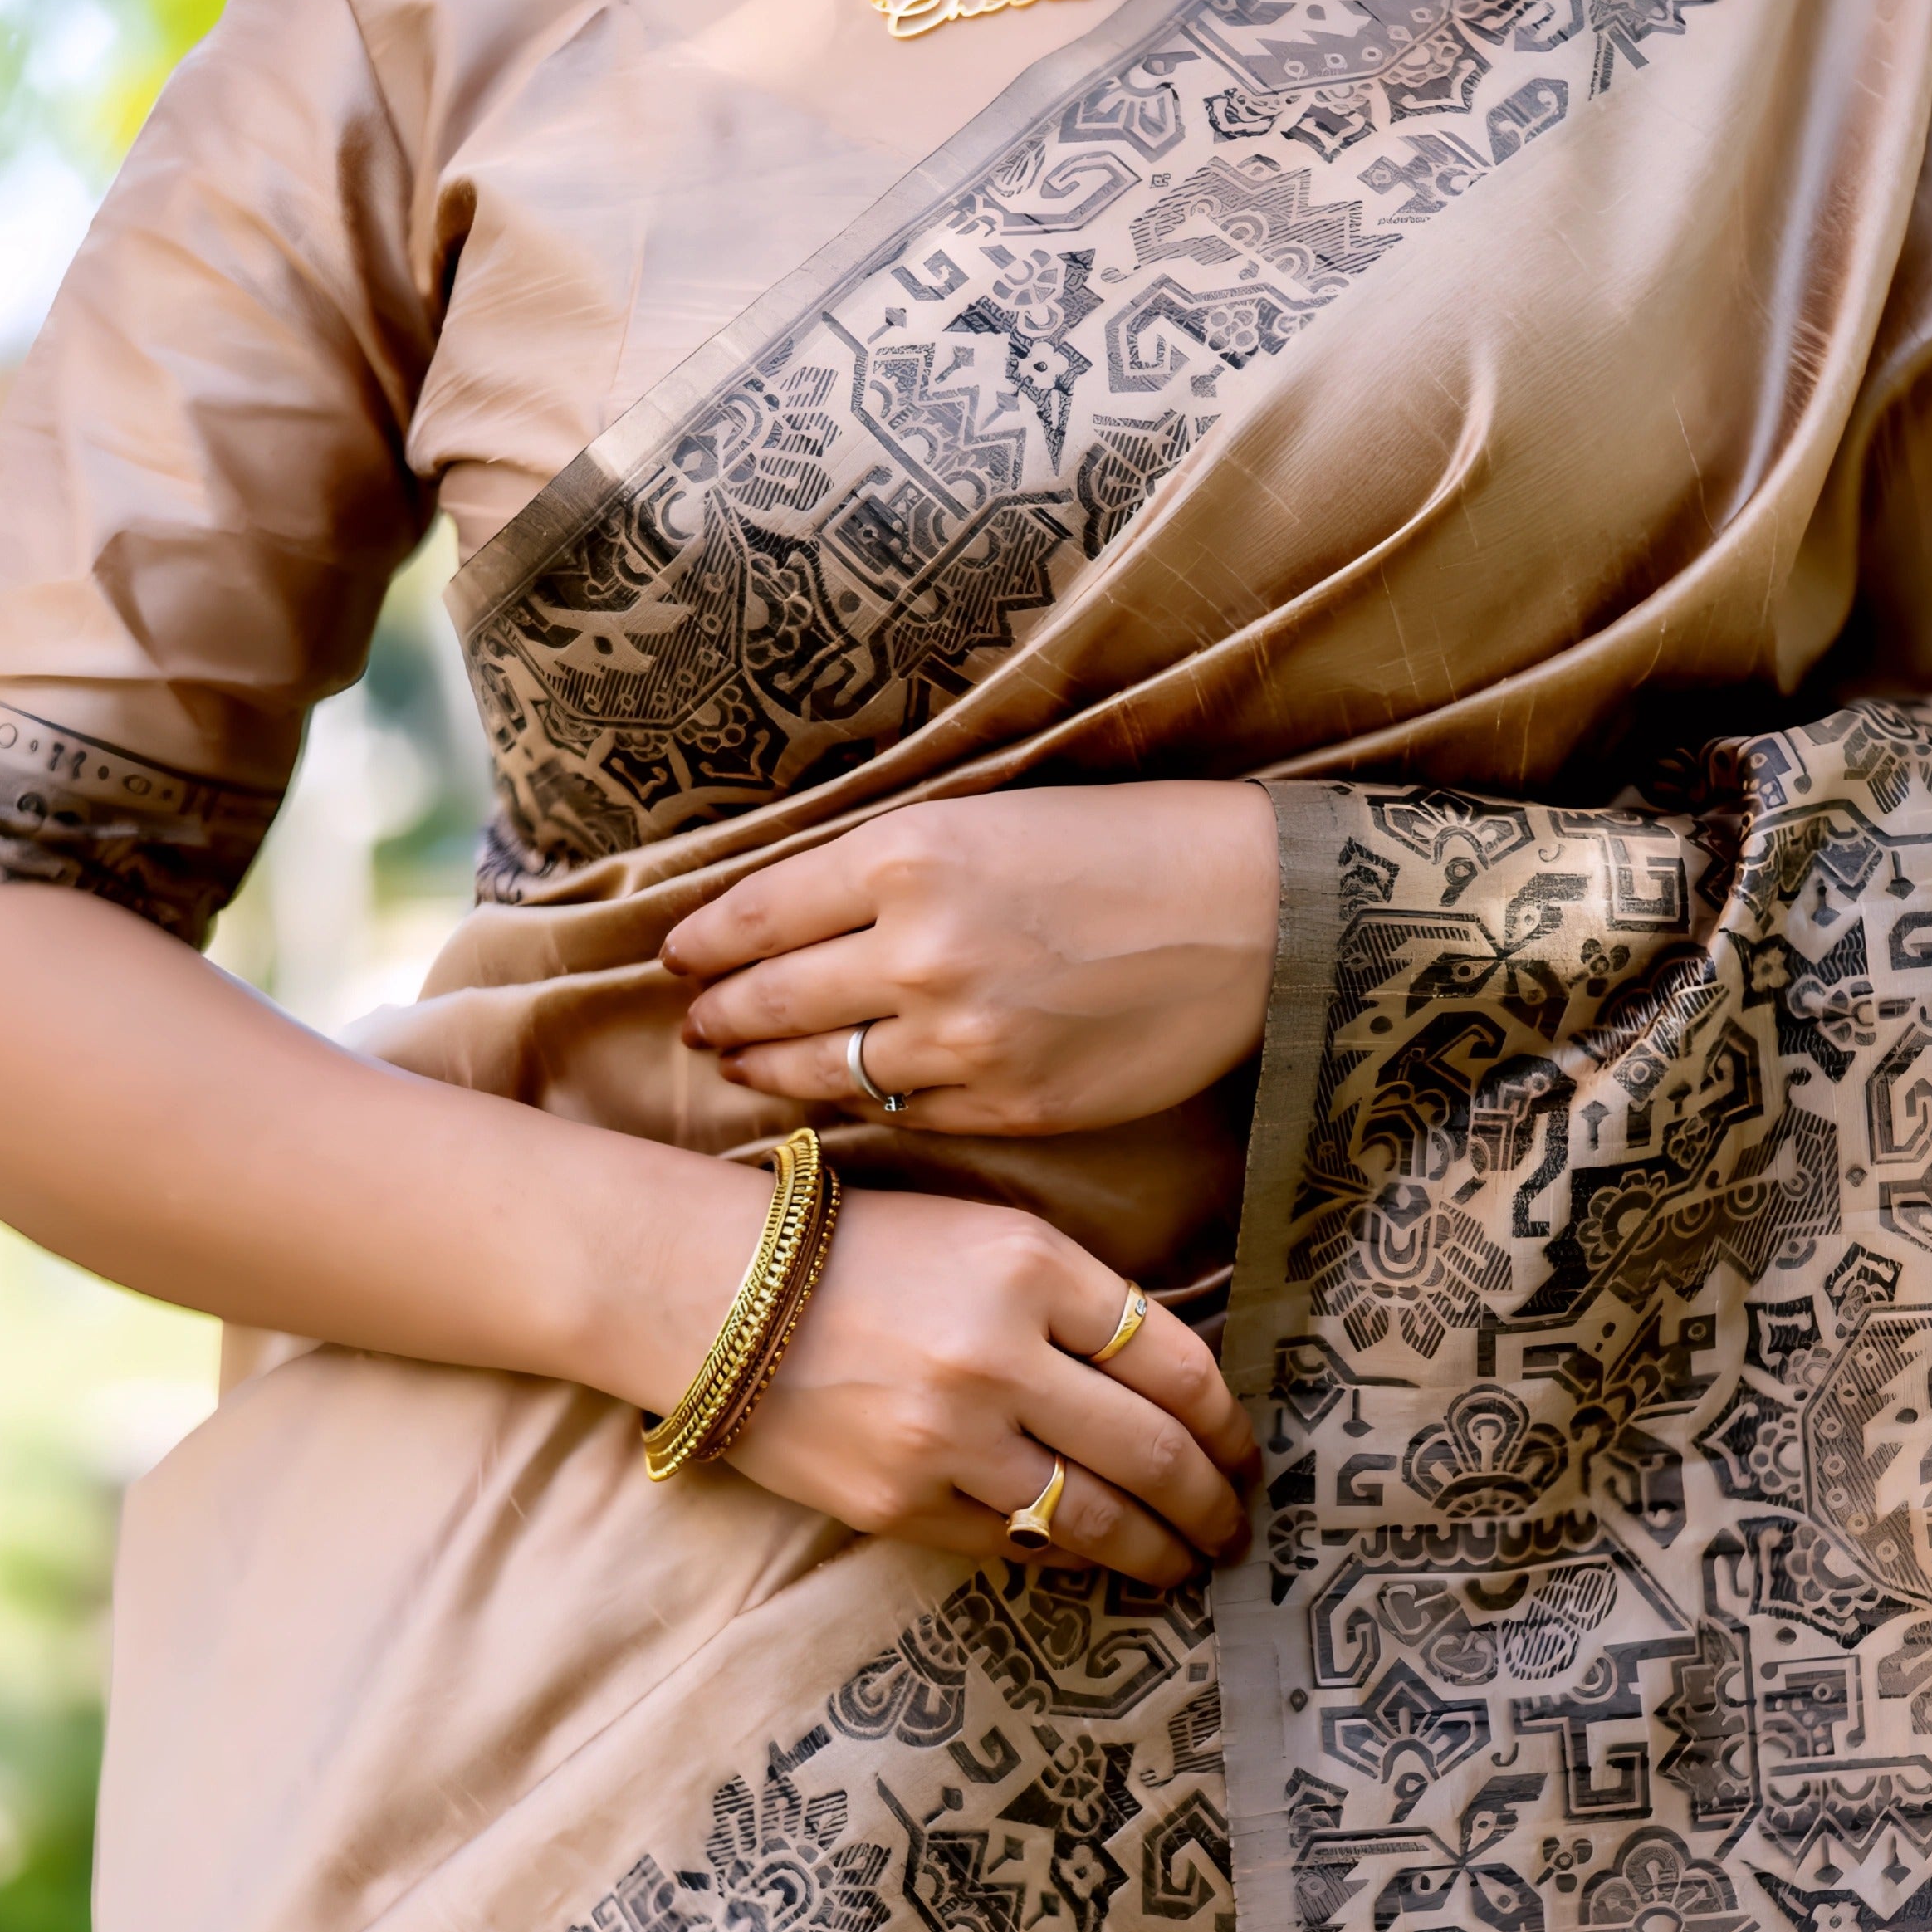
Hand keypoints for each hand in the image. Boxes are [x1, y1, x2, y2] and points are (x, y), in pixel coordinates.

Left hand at [663, 781, 1279, 1134]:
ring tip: (736, 1064)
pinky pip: (899, 1113)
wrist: (1255, 917)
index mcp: (909, 855)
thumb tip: (788, 916)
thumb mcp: (989, 818)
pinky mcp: (1007, 1105)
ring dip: (762, 1070)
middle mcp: (921, 950)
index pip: (757, 914)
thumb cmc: (1127, 846)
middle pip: (770, 1001)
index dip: (702, 944)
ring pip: (819, 1071)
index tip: (676, 957)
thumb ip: (886, 867)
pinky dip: (851, 1105)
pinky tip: (832, 1096)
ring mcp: (963, 1039)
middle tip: (691, 1024)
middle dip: (716, 1015)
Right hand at [717, 1185, 1254, 1586]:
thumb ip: (1077, 1299)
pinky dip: (1067, 1557)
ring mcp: (947, 1437)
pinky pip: (1013, 1544)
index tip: (1244, 1452)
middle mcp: (998, 1353)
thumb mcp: (983, 1237)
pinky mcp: (899, 1501)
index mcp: (1030, 1267)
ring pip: (1093, 1517)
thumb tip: (1172, 1387)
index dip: (1226, 1422)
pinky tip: (1092, 1561)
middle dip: (1210, 1501)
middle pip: (1151, 1451)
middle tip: (1237, 1526)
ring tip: (1184, 1564)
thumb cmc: (858, 1255)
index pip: (1174, 1363)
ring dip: (1156, 1550)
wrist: (709, 1294)